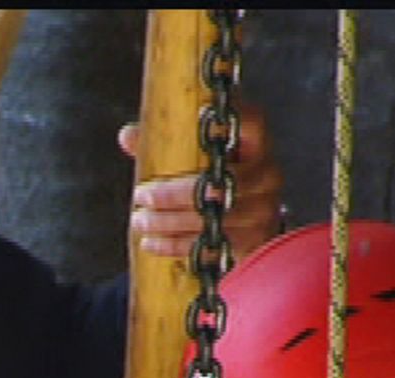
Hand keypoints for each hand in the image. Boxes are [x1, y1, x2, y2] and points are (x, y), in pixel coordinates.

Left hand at [120, 103, 284, 260]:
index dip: (226, 119)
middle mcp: (266, 174)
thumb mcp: (197, 159)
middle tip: (142, 196)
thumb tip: (128, 136)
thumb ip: (166, 145)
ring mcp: (263, 210)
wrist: (249, 226)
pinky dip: (177, 245)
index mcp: (255, 144)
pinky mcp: (254, 241)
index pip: (250, 122)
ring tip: (140, 221)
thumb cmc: (217, 181)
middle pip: (222, 183)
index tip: (198, 114)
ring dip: (170, 222)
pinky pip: (213, 246)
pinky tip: (152, 243)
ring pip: (214, 218)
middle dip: (176, 192)